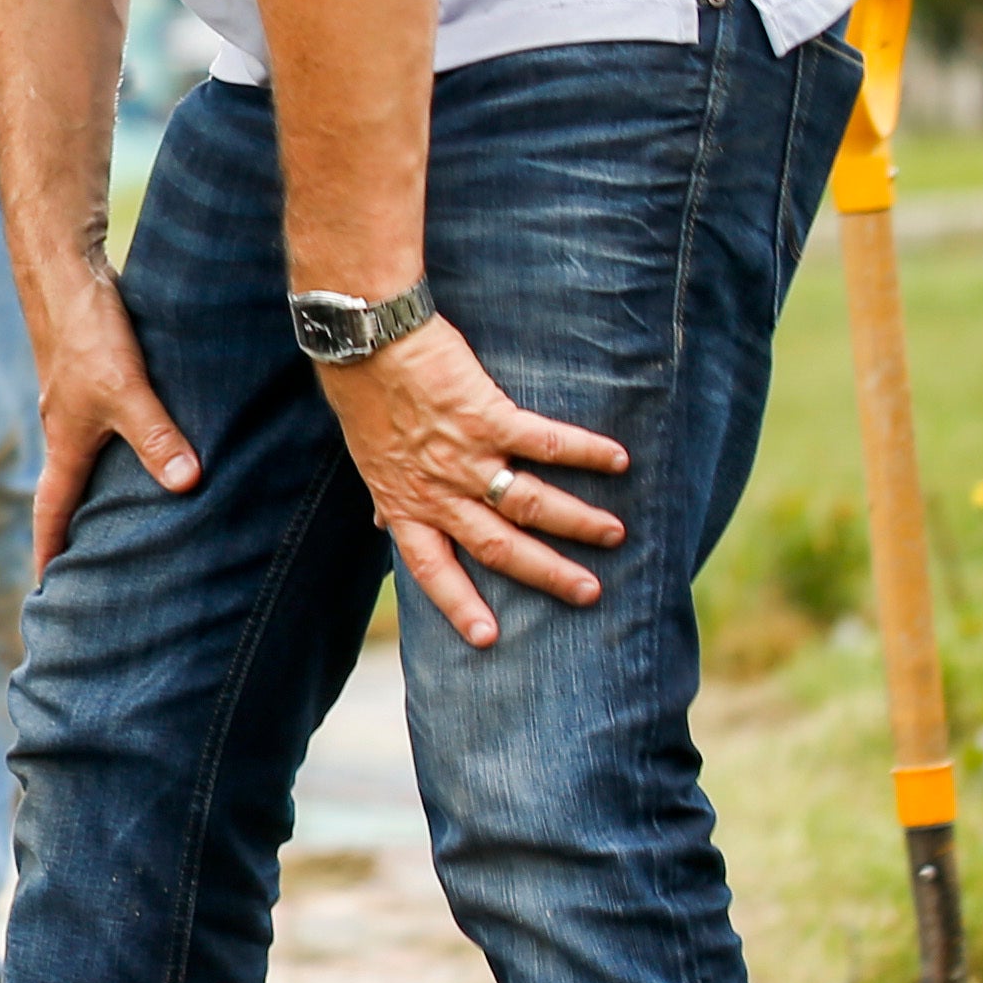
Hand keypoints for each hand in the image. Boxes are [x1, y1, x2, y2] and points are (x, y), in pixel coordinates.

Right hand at [15, 264, 201, 575]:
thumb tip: (187, 484)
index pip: (51, 515)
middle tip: (93, 576)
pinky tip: (157, 453)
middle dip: (77, 535)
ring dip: (104, 495)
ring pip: (92, 463)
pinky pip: (111, 432)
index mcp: (65, 446)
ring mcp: (81, 407)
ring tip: (130, 524)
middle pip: (68, 495)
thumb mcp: (126, 389)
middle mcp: (68, 432)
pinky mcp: (98, 381)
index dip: (50, 555)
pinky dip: (126, 454)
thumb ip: (156, 436)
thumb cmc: (88, 334)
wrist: (67, 274)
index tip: (47, 595)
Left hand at [318, 314, 627, 648]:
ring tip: (615, 534)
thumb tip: (386, 529)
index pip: (431, 570)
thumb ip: (389, 498)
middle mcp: (437, 491)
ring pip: (529, 504)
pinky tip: (619, 460)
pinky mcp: (486, 415)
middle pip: (498, 547)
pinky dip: (585, 452)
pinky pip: (545, 442)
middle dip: (546, 574)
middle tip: (589, 593)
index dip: (458, 605)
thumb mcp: (368, 462)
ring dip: (577, 521)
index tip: (488, 639)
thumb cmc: (366, 400)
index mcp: (406, 506)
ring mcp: (463, 456)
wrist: (363, 344)